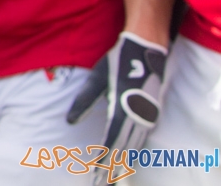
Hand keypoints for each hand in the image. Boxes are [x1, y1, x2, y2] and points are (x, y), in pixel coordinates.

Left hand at [67, 31, 167, 182]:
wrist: (146, 49)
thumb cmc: (118, 62)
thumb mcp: (97, 79)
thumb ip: (84, 102)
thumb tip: (69, 121)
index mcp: (122, 109)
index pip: (111, 142)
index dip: (103, 160)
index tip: (96, 174)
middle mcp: (138, 117)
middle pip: (124, 149)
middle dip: (112, 167)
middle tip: (100, 181)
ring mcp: (148, 117)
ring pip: (135, 146)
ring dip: (124, 162)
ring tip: (113, 176)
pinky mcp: (153, 114)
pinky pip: (142, 138)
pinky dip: (134, 150)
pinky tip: (128, 158)